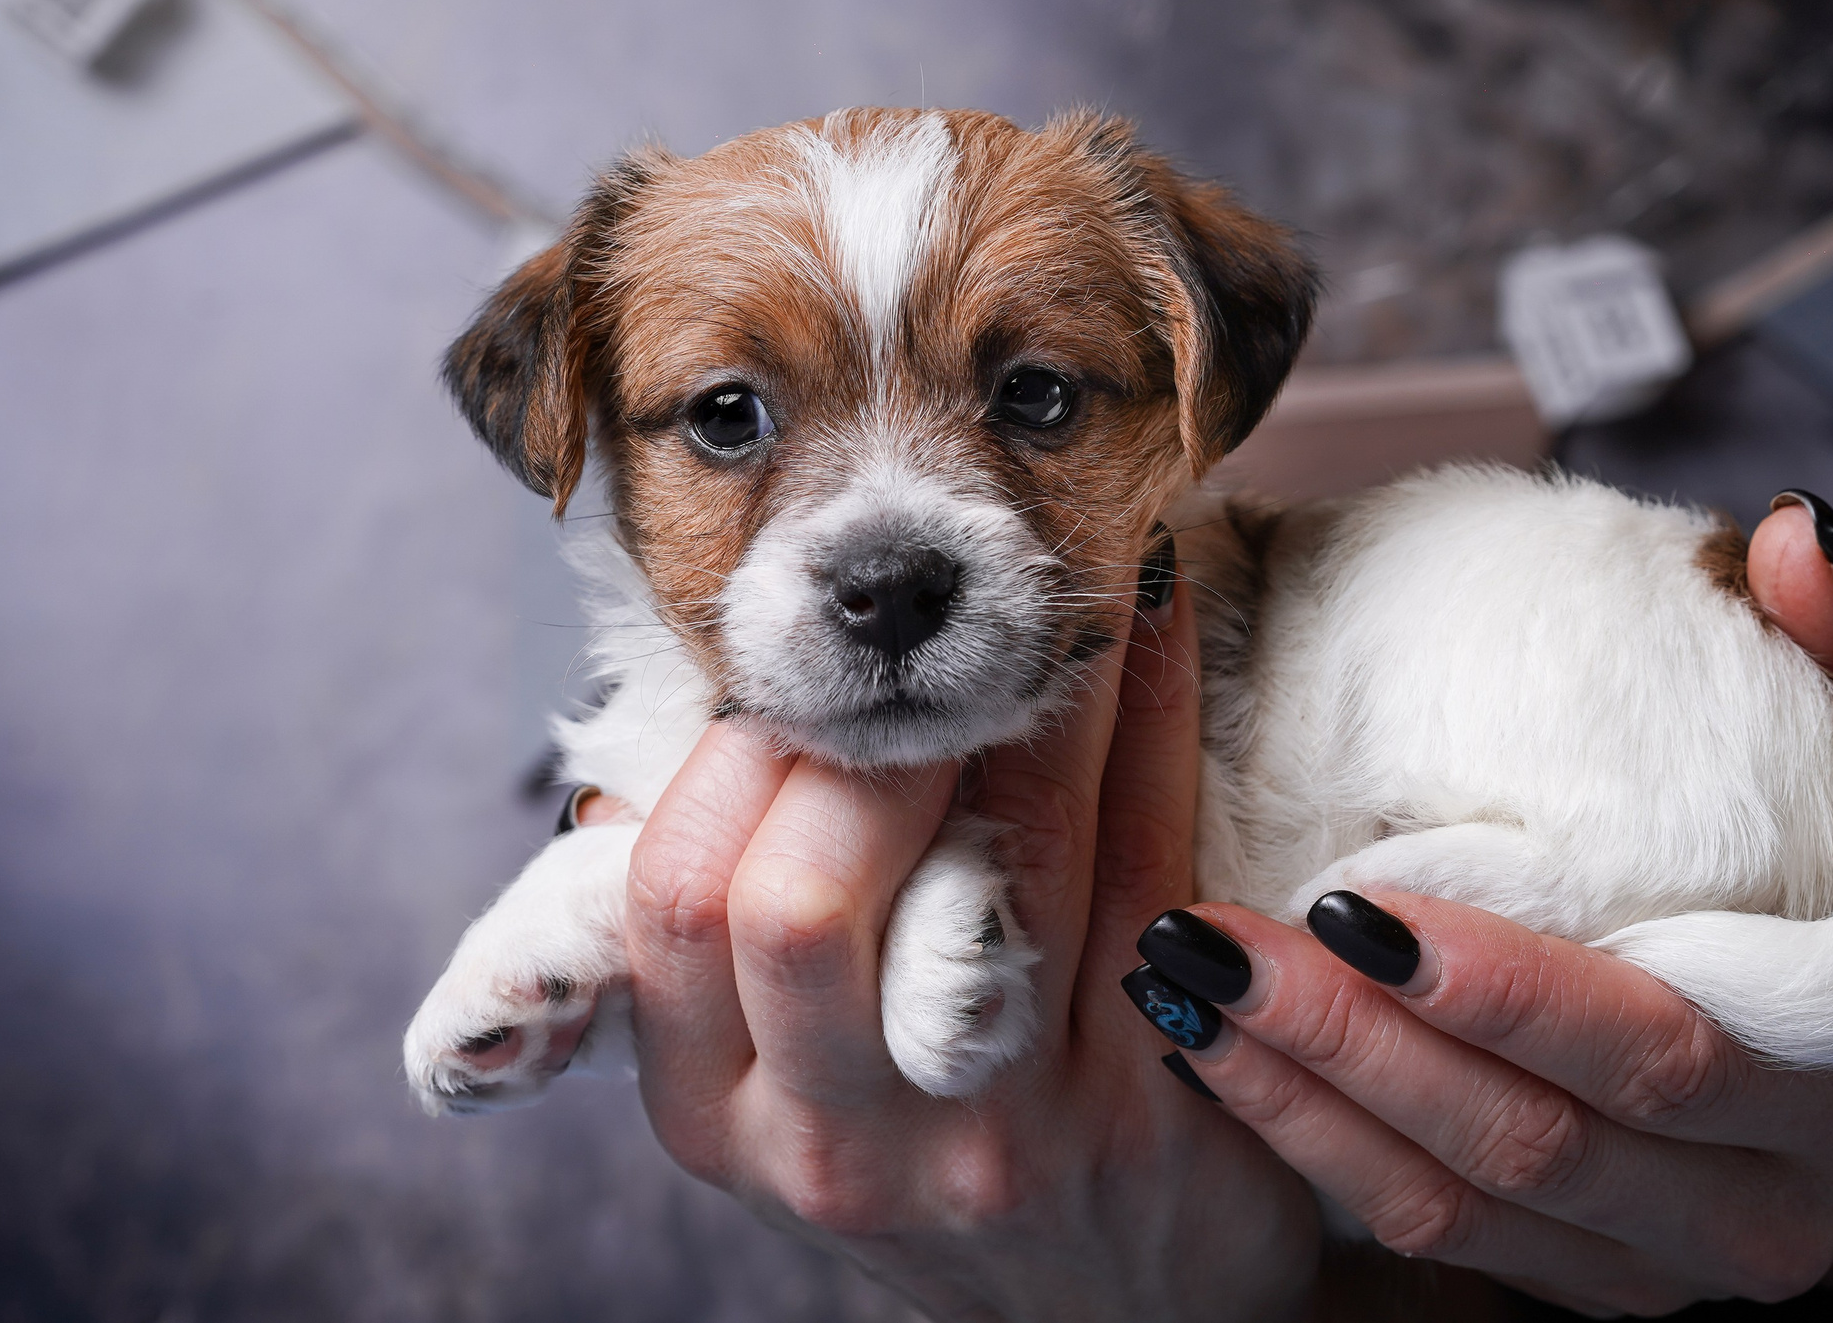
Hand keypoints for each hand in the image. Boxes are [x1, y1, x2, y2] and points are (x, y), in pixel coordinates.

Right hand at [622, 558, 1322, 1322]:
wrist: (1116, 1322)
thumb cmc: (934, 1153)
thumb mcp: (790, 1080)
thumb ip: (739, 930)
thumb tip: (725, 705)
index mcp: (717, 1112)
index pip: (678, 900)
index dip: (739, 757)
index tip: (809, 677)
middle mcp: (841, 1142)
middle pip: (798, 900)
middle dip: (863, 740)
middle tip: (925, 654)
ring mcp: (1000, 1136)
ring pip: (1009, 855)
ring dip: (1029, 687)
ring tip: (1046, 584)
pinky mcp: (1148, 1106)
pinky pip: (1148, 861)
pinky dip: (1152, 717)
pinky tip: (1154, 628)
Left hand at [1143, 498, 1832, 1313]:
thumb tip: (1789, 544)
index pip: (1661, 1046)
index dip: (1505, 990)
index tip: (1347, 901)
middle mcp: (1774, 1204)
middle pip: (1536, 1138)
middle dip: (1355, 1040)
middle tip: (1208, 939)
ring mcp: (1673, 1265)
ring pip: (1464, 1201)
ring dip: (1307, 1099)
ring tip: (1184, 988)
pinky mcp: (1587, 1282)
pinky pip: (1435, 1231)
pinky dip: (1314, 1150)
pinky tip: (1220, 1059)